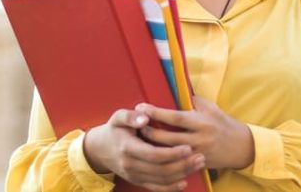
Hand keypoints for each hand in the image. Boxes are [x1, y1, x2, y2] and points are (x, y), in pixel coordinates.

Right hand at [83, 108, 205, 191]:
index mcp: (127, 148)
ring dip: (182, 174)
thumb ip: (131, 116)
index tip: (188, 147)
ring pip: (161, 180)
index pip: (153, 154)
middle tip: (200, 156)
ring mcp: (134, 175)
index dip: (172, 153)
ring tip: (198, 164)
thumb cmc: (114, 129)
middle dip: (183, 165)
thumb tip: (145, 117)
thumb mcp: (118, 117)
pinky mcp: (137, 181)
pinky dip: (171, 188)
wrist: (100, 149)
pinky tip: (184, 182)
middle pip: (161, 170)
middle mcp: (130, 165)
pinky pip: (156, 188)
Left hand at [137, 96, 254, 169]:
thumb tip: (174, 90)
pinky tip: (152, 154)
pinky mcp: (198, 164)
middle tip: (135, 126)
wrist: (241, 147)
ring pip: (170, 153)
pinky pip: (177, 163)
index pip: (175, 117)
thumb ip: (193, 101)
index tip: (141, 107)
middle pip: (168, 138)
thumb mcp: (211, 108)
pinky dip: (164, 158)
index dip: (156, 112)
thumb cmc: (224, 123)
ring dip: (153, 146)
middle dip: (150, 132)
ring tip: (140, 139)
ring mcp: (198, 154)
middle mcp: (199, 139)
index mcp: (202, 122)